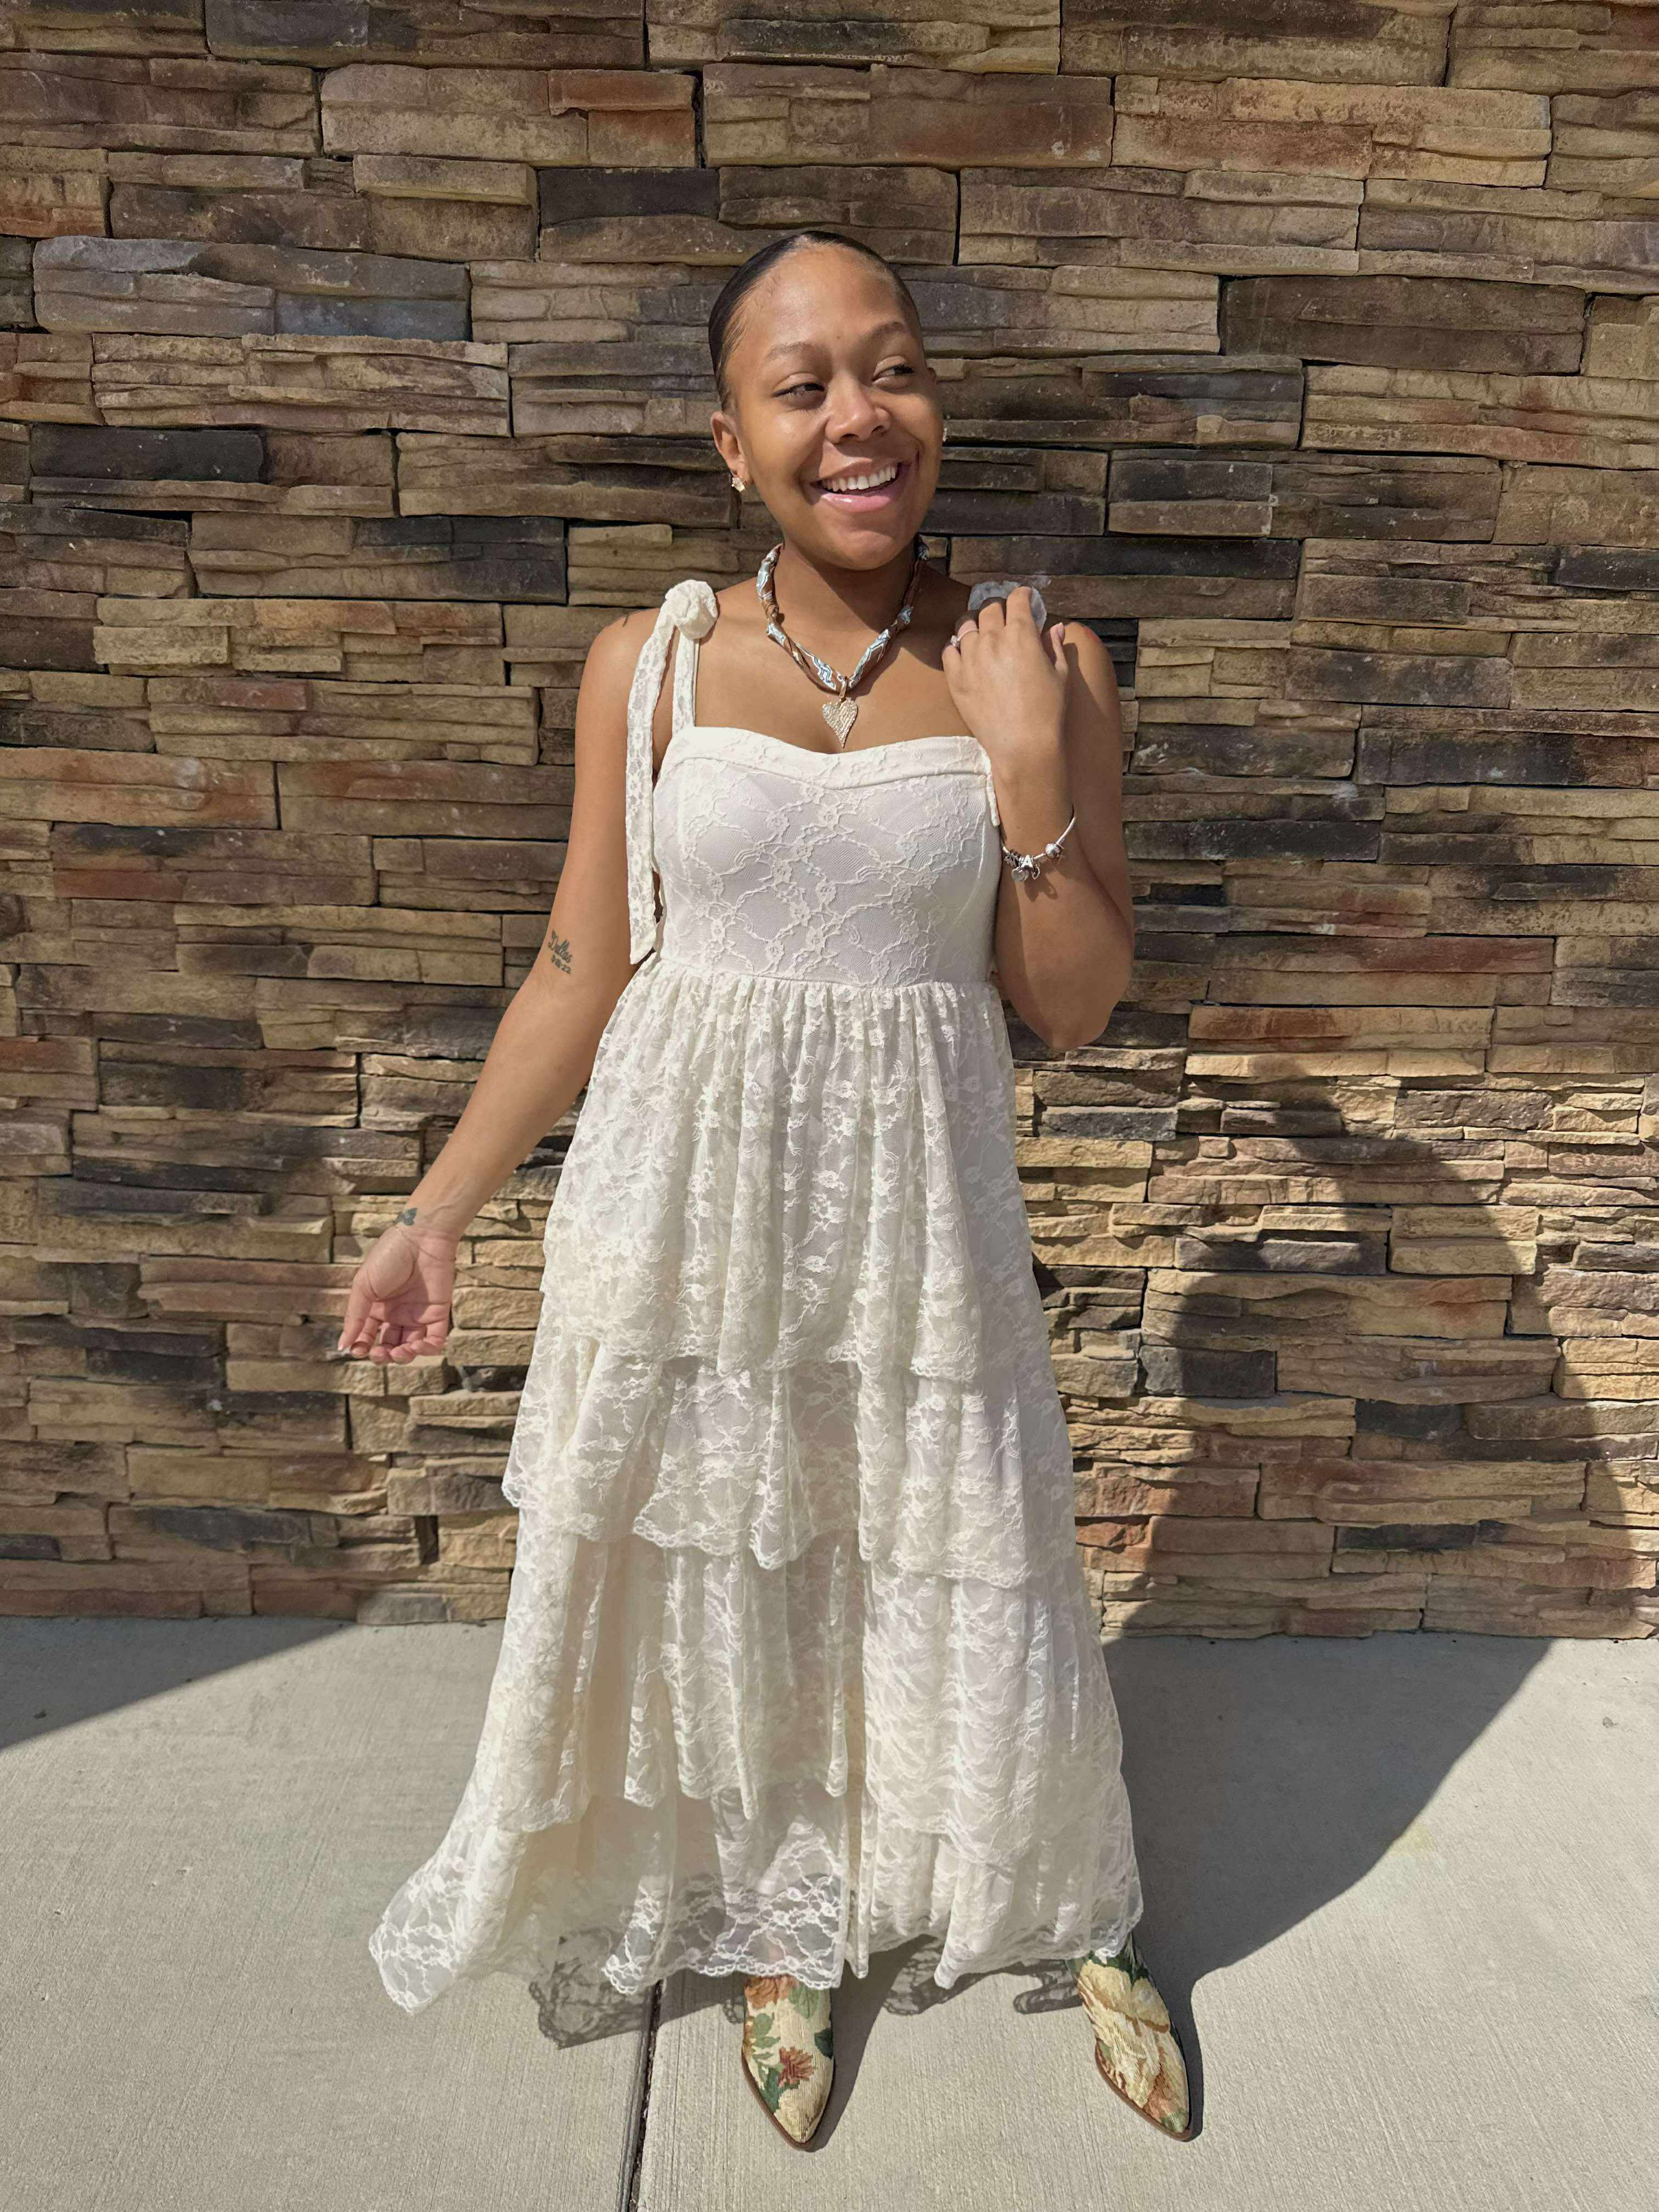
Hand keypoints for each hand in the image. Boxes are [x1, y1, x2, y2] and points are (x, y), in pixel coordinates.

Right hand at [335, 1218, 458, 1363]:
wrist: (420, 1239)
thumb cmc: (388, 1257)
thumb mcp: (363, 1286)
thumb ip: (355, 1317)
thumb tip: (342, 1346)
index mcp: (376, 1308)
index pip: (367, 1337)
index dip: (362, 1348)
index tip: (359, 1350)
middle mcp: (396, 1315)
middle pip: (389, 1346)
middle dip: (383, 1356)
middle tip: (380, 1353)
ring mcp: (417, 1315)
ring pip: (411, 1347)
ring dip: (404, 1356)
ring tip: (400, 1351)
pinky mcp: (438, 1314)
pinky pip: (435, 1340)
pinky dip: (429, 1349)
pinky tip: (419, 1345)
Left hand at [941, 585, 1069, 757]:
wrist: (1022, 744)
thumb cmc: (1047, 711)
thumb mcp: (1060, 675)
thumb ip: (1054, 646)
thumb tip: (1056, 628)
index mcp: (1021, 634)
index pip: (1017, 600)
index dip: (1022, 595)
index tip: (1024, 598)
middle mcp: (993, 640)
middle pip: (989, 609)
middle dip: (999, 607)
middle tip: (1003, 616)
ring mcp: (971, 657)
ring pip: (966, 626)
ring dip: (975, 624)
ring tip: (980, 631)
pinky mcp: (955, 678)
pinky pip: (949, 651)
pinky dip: (956, 647)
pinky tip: (963, 653)